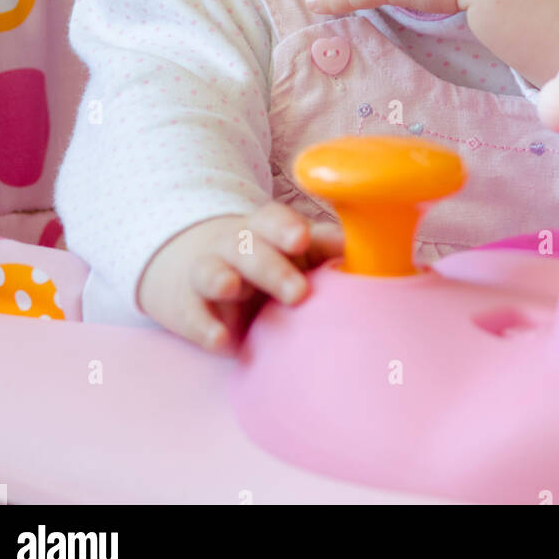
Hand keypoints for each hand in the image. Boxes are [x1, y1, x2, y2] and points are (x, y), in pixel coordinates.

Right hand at [137, 204, 343, 351]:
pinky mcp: (187, 305)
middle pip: (248, 247)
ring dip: (222, 279)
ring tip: (231, 289)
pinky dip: (203, 325)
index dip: (285, 227)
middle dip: (271, 267)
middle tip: (297, 292)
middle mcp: (233, 246)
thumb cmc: (262, 258)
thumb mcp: (288, 250)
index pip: (272, 219)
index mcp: (264, 230)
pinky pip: (192, 312)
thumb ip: (324, 249)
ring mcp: (207, 273)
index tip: (301, 239)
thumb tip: (372, 252)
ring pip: (212, 271)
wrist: (192, 267)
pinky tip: (219, 339)